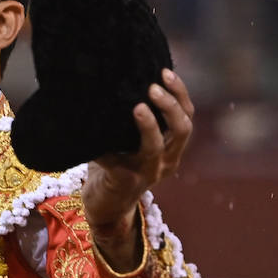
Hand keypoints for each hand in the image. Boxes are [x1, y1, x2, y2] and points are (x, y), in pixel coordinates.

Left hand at [81, 69, 194, 269]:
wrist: (106, 206)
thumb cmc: (118, 163)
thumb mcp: (133, 140)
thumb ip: (138, 117)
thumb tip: (123, 77)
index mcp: (172, 147)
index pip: (187, 116)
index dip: (180, 93)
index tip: (165, 72)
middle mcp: (166, 161)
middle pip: (181, 130)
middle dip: (170, 105)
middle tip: (152, 86)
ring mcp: (146, 173)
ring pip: (156, 147)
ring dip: (149, 126)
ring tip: (137, 106)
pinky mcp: (124, 182)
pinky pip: (116, 161)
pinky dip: (104, 146)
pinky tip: (89, 131)